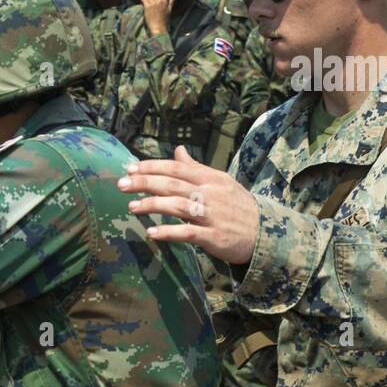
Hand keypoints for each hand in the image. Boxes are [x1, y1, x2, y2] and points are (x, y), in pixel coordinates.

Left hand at [117, 145, 259, 264]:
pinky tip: (151, 232)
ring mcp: (212, 215)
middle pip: (172, 184)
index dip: (152, 167)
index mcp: (210, 178)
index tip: (129, 168)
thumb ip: (195, 168)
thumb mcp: (220, 182)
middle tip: (121, 184)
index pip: (176, 168)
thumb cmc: (237, 205)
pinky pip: (188, 233)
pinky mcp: (214, 236)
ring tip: (131, 207)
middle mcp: (210, 193)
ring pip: (178, 206)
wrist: (265, 232)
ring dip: (152, 206)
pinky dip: (169, 232)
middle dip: (145, 183)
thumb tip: (178, 150)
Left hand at [141, 0, 173, 36]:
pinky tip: (145, 5)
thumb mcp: (169, 10)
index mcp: (165, 1)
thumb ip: (171, 2)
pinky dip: (144, 1)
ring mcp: (153, 3)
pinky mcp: (147, 7)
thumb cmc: (164, 21)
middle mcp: (159, 1)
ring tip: (148, 3)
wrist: (158, 29)